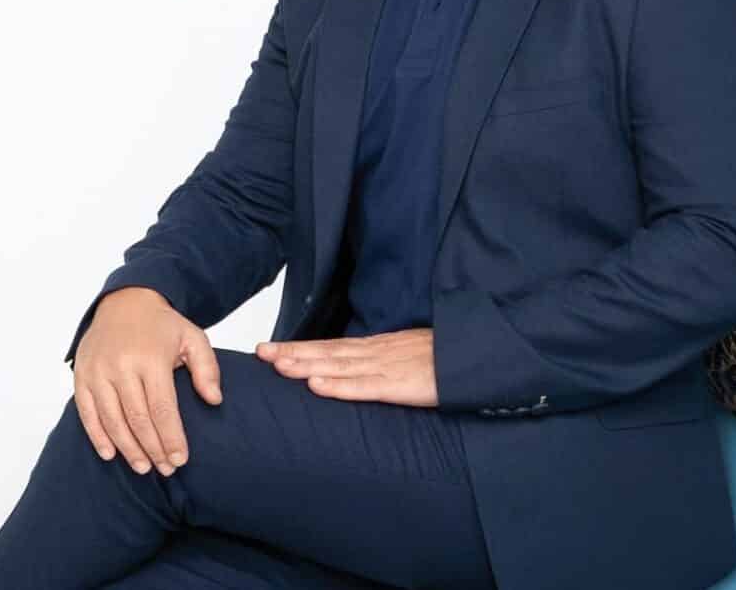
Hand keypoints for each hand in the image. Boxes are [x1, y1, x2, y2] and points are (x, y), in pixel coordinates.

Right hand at [72, 286, 223, 476]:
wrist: (123, 301)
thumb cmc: (161, 325)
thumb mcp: (193, 337)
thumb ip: (207, 368)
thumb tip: (214, 400)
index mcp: (151, 358)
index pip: (162, 408)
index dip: (171, 438)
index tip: (181, 459)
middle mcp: (121, 366)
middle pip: (138, 419)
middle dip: (154, 449)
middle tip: (166, 469)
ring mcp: (98, 371)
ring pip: (112, 421)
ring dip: (128, 449)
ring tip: (144, 467)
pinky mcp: (81, 375)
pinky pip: (87, 413)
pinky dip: (98, 436)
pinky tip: (111, 454)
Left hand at [253, 328, 437, 406]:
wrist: (474, 356)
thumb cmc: (443, 359)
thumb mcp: (408, 355)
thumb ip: (382, 361)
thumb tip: (356, 368)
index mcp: (377, 347)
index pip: (331, 347)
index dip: (301, 348)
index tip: (271, 349)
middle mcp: (375, 353)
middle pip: (327, 353)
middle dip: (293, 353)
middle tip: (261, 354)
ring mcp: (386, 368)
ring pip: (339, 367)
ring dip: (307, 366)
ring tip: (279, 366)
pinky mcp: (399, 385)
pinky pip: (364, 387)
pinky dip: (339, 386)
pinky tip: (317, 386)